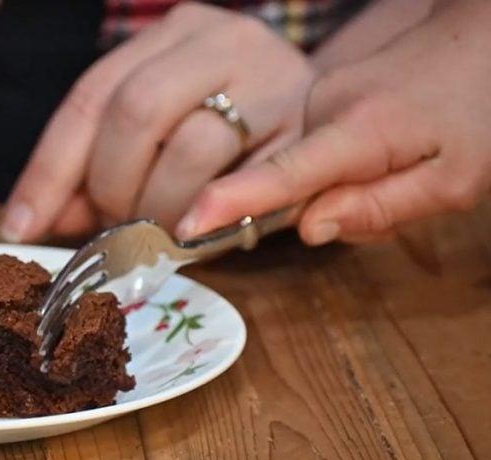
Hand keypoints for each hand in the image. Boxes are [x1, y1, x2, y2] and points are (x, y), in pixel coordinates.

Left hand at [1, 2, 315, 241]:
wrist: (334, 116)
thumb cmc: (227, 132)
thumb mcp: (153, 139)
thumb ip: (95, 172)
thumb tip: (37, 221)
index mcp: (169, 33)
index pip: (91, 96)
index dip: (49, 169)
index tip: (22, 227)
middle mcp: (220, 38)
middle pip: (135, 111)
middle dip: (110, 185)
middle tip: (110, 226)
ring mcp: (271, 75)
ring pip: (188, 147)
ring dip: (157, 209)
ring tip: (155, 231)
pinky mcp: (308, 127)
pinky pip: (243, 183)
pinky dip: (203, 217)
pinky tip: (191, 232)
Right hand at [176, 1, 490, 244]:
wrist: (484, 41)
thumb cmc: (479, 112)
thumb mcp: (454, 181)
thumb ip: (379, 208)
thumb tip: (309, 229)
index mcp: (358, 131)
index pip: (283, 175)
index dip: (234, 202)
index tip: (189, 224)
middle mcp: (323, 109)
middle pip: (296, 187)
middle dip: (333, 210)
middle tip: (402, 197)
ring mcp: (317, 98)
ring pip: (304, 171)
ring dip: (339, 187)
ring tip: (402, 165)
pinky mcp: (318, 96)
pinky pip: (311, 152)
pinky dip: (338, 166)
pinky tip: (384, 149)